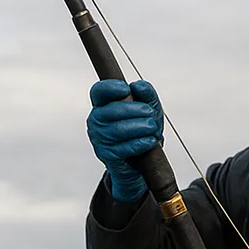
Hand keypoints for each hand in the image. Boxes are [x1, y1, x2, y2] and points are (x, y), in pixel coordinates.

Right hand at [86, 79, 163, 202]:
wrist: (141, 163)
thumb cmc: (141, 132)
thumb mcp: (149, 109)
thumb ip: (147, 94)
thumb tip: (138, 85)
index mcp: (103, 105)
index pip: (98, 91)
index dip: (110, 88)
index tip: (126, 89)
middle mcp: (96, 121)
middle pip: (110, 111)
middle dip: (133, 110)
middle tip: (149, 113)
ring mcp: (99, 139)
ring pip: (117, 130)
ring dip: (139, 127)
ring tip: (152, 128)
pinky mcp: (106, 156)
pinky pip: (122, 148)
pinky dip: (139, 143)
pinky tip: (149, 141)